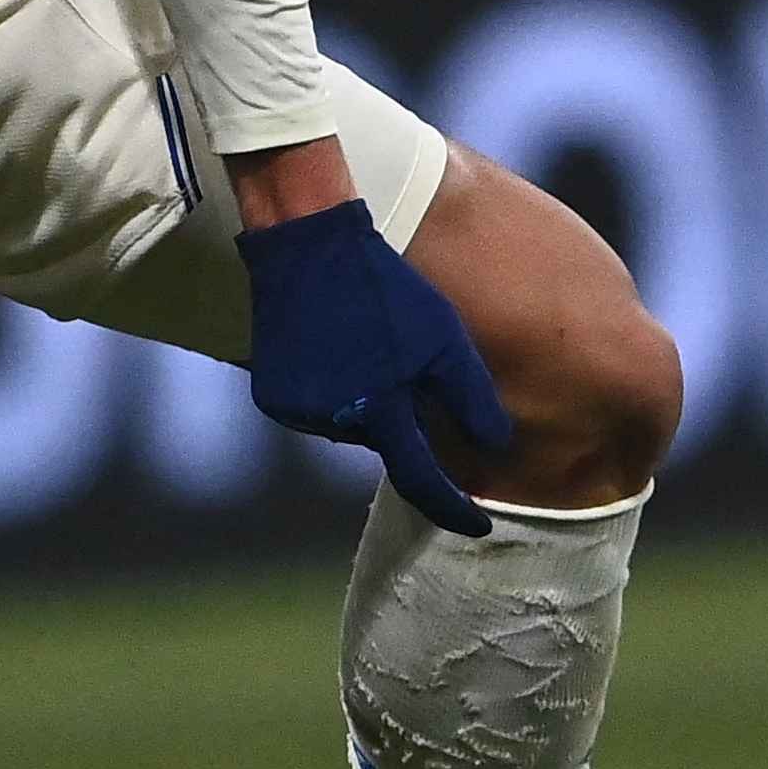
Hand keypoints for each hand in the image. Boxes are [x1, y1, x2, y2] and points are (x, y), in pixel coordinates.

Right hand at [238, 199, 515, 534]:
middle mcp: (331, 422)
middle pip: (385, 448)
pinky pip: (320, 412)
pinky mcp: (271, 395)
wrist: (305, 243)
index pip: (421, 480)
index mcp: (377, 411)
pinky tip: (346, 358)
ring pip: (351, 430)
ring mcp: (296, 410)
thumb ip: (472, 402)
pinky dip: (339, 399)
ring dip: (371, 413)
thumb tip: (496, 447)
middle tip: (421, 393)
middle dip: (407, 434)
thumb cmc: (384, 289)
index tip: (478, 525)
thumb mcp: (443, 341)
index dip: (453, 508)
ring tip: (379, 362)